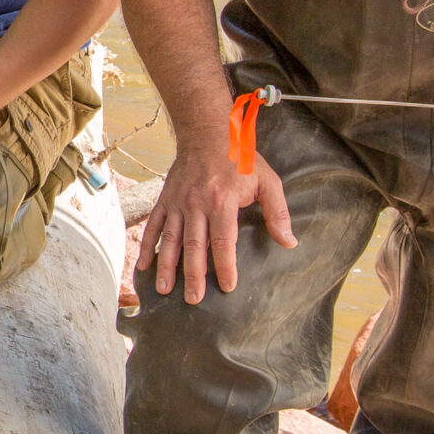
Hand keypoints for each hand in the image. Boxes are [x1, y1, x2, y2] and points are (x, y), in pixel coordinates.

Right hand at [143, 134, 294, 302]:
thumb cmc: (240, 160)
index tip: (227, 286)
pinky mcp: (165, 200)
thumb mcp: (267, 181)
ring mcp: (178, 203)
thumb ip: (278, 213)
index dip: (225, 266)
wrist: (207, 133)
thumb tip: (289, 242)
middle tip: (194, 300)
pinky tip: (144, 266)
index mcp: (222, 202)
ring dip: (168, 267)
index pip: (223, 242)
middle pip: (194, 247)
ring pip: (171, 240)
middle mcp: (196, 205)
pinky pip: (154, 226)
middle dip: (194, 276)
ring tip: (166, 291)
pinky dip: (148, 246)